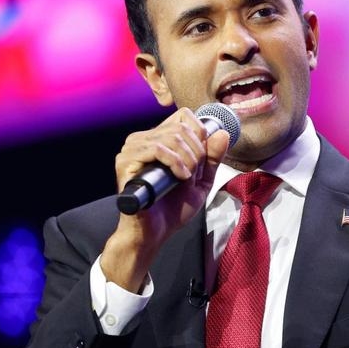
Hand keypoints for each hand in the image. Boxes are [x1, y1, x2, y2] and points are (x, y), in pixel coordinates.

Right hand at [102, 108, 229, 290]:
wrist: (155, 232)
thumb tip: (223, 133)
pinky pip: (157, 149)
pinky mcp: (125, 162)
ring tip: (187, 177)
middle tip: (195, 172)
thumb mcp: (202, 180)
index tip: (203, 157)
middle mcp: (143, 139)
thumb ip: (213, 157)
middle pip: (181, 126)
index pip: (184, 116)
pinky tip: (179, 177)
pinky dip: (175, 162)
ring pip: (171, 136)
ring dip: (188, 158)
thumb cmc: (173, 207)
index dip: (200, 132)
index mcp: (159, 139)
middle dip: (198, 150)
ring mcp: (132, 149)